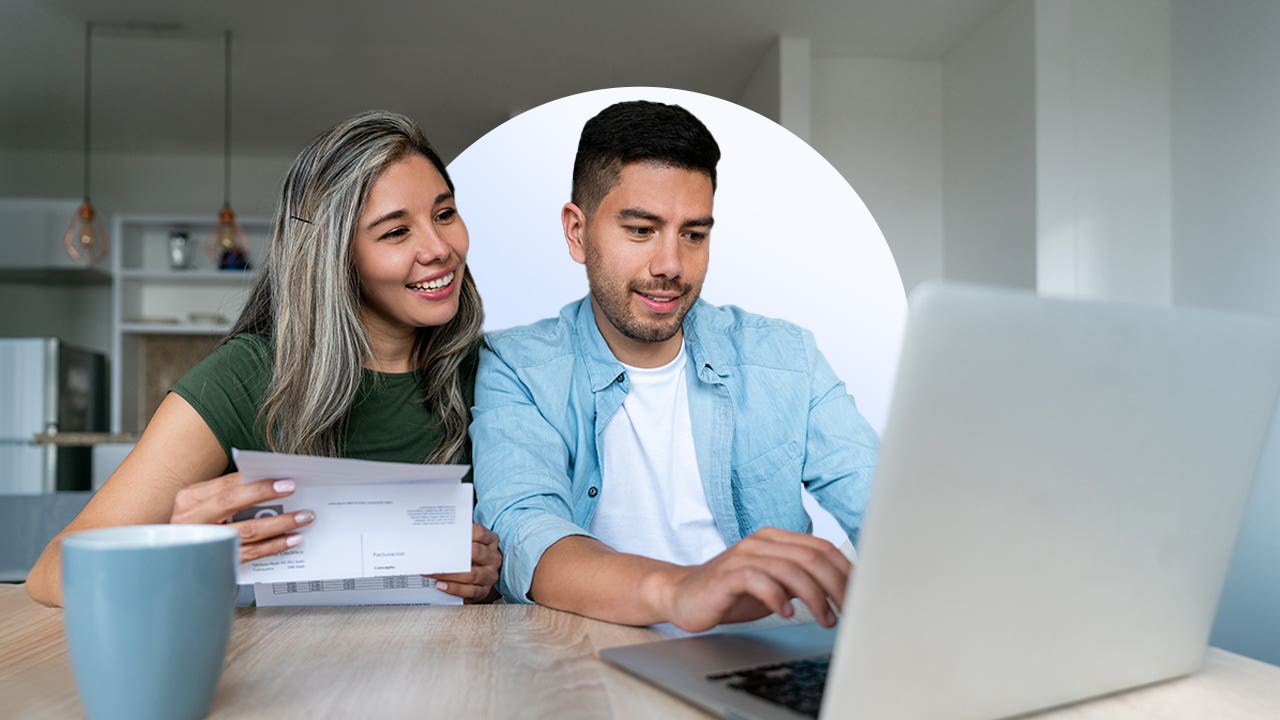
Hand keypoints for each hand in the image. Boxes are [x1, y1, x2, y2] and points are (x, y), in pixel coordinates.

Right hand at [169, 472, 315, 562]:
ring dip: (279, 523)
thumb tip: (271, 483)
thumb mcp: (205, 505)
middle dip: (265, 495)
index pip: (227, 484)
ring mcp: (204, 542)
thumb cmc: (197, 525)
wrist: (176, 559)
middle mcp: (192, 519)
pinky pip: (250, 553)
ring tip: (302, 518)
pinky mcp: (216, 562)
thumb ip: (230, 493)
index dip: (257, 482)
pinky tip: (291, 540)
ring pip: (245, 531)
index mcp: (191, 499)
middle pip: (231, 502)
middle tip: (293, 491)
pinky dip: (273, 546)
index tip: (285, 480)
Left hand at [428, 523, 501, 602]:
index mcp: (491, 541)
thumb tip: (436, 536)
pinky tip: (442, 585)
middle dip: (454, 555)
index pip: (480, 533)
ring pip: (472, 575)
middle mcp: (493, 558)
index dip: (465, 533)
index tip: (448, 535)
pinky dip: (454, 589)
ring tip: (434, 573)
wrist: (484, 574)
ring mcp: (490, 575)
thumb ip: (458, 538)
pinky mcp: (484, 590)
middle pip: (476, 553)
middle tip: (435, 556)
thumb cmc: (473, 556)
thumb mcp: (472, 543)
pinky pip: (470, 591)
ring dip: (449, 575)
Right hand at [654, 527, 850, 632]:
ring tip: (825, 619)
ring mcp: (743, 555)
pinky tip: (786, 613)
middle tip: (848, 611)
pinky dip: (778, 597)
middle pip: (812, 556)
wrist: (682, 595)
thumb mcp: (774, 584)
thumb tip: (842, 593)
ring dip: (814, 597)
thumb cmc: (731, 592)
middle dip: (837, 585)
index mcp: (776, 539)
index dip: (846, 571)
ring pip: (791, 568)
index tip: (860, 596)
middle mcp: (761, 541)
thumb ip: (802, 581)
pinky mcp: (727, 574)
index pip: (823, 547)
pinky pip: (759, 579)